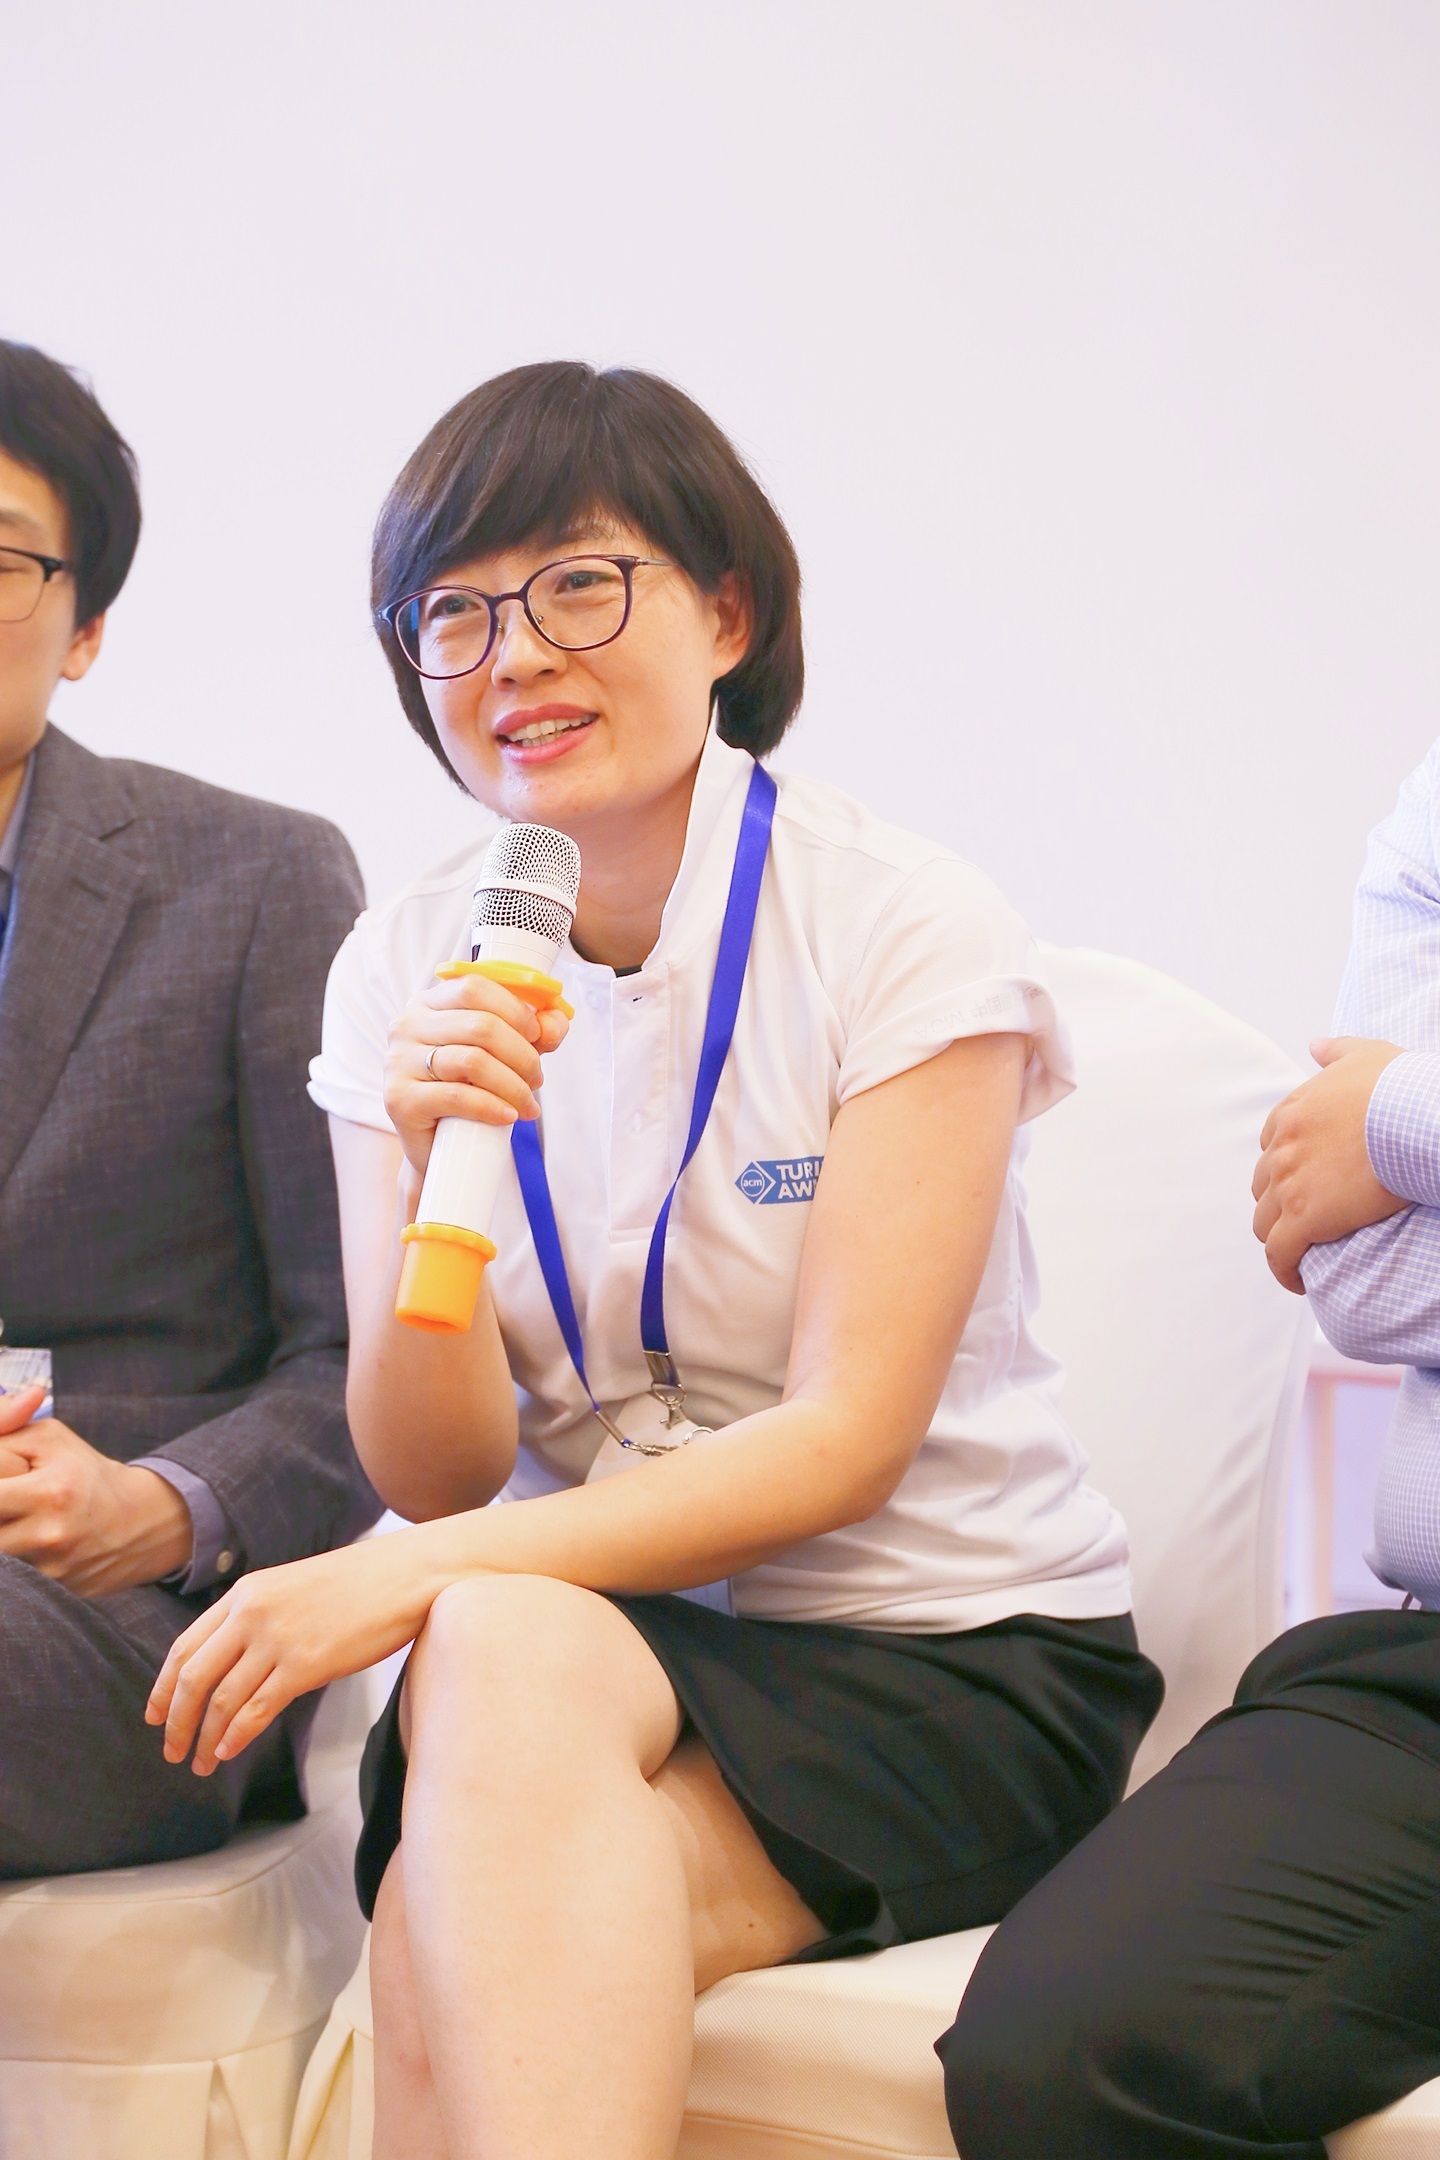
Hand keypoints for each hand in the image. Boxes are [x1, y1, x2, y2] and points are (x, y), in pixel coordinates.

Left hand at [0, 1384, 193, 1593]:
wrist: (143, 1520)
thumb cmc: (86, 1474)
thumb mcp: (50, 1438)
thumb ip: (7, 1427)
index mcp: (49, 1492)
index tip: (4, 1483)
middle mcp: (49, 1535)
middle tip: (11, 1503)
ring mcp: (52, 1570)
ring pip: (1, 1555)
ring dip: (5, 1535)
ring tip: (20, 1520)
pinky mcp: (56, 1591)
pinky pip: (18, 1579)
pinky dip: (19, 1558)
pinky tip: (35, 1543)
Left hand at [146, 1531, 444, 1774]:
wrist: (405, 1576)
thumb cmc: (356, 1586)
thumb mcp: (291, 1589)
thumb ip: (256, 1618)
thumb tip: (231, 1664)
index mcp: (245, 1593)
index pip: (185, 1647)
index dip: (163, 1688)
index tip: (154, 1717)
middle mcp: (252, 1614)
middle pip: (193, 1678)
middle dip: (176, 1721)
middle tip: (171, 1751)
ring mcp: (277, 1639)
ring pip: (221, 1700)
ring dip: (204, 1738)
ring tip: (201, 1763)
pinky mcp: (306, 1664)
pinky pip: (256, 1710)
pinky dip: (236, 1736)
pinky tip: (228, 1752)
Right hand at [384, 972, 569, 1180]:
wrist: (437, 1145)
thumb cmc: (470, 1089)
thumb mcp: (505, 1053)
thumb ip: (537, 1031)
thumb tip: (553, 1024)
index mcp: (429, 1004)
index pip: (474, 987)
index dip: (514, 1010)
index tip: (537, 1035)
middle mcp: (407, 1026)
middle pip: (480, 1026)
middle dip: (522, 1055)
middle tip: (536, 1079)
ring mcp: (399, 1062)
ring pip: (472, 1062)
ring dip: (513, 1085)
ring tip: (527, 1103)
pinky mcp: (400, 1099)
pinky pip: (458, 1096)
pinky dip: (492, 1107)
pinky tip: (508, 1116)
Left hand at [1252, 1036, 1408, 1291]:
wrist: (1413, 1118)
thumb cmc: (1398, 1087)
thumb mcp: (1364, 1055)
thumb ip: (1335, 1051)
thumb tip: (1314, 1044)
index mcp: (1291, 1113)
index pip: (1272, 1145)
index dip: (1287, 1165)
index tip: (1305, 1179)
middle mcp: (1281, 1149)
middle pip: (1265, 1185)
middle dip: (1280, 1201)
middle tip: (1307, 1217)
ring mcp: (1288, 1184)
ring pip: (1265, 1222)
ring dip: (1279, 1236)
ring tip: (1302, 1250)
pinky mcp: (1304, 1218)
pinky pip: (1279, 1254)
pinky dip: (1284, 1270)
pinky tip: (1298, 1282)